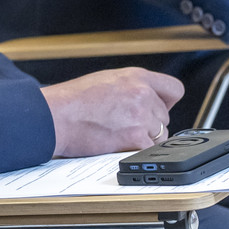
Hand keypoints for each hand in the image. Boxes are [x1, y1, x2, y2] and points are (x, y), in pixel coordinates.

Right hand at [40, 67, 183, 157]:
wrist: (54, 115)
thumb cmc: (70, 100)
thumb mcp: (105, 81)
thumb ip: (130, 87)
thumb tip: (146, 100)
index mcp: (135, 76)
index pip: (174, 89)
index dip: (166, 103)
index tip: (158, 110)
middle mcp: (142, 92)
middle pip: (165, 117)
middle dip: (150, 125)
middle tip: (125, 127)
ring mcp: (141, 115)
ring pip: (160, 135)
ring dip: (143, 139)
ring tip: (118, 136)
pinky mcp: (135, 136)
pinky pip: (149, 150)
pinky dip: (135, 151)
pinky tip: (117, 145)